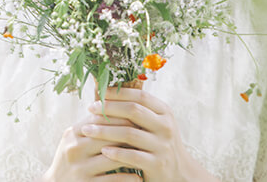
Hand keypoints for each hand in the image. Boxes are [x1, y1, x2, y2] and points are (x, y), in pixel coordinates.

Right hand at [41, 111, 144, 180]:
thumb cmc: (72, 159)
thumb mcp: (75, 139)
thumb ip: (93, 125)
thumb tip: (119, 104)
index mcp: (72, 134)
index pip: (100, 119)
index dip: (122, 116)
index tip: (141, 117)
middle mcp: (74, 149)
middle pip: (108, 136)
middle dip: (130, 134)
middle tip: (148, 134)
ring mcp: (79, 168)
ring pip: (112, 158)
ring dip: (132, 157)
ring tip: (146, 155)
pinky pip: (113, 180)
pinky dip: (128, 178)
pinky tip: (138, 177)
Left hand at [80, 86, 218, 181]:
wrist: (179, 173)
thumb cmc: (158, 143)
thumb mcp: (154, 124)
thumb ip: (137, 110)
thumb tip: (106, 94)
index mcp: (164, 112)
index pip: (140, 96)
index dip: (118, 93)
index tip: (99, 94)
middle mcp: (165, 126)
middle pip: (133, 111)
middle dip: (109, 109)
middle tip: (90, 109)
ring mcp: (162, 146)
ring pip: (129, 134)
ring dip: (105, 131)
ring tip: (87, 130)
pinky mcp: (157, 164)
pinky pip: (133, 156)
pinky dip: (116, 153)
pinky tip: (102, 151)